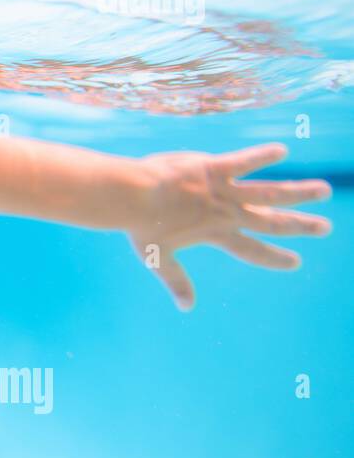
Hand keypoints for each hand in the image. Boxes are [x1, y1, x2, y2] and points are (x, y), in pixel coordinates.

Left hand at [127, 142, 332, 310]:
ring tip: (324, 189)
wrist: (132, 197)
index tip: (295, 262)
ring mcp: (223, 191)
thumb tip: (186, 308)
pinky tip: (282, 150)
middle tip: (325, 227)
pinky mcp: (213, 168)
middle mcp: (226, 214)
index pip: (252, 250)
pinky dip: (262, 155)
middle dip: (300, 226)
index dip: (274, 258)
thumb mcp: (158, 258)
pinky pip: (244, 161)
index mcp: (215, 234)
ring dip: (298, 192)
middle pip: (271, 222)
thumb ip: (176, 281)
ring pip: (270, 192)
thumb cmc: (140, 226)